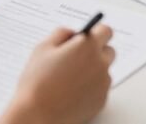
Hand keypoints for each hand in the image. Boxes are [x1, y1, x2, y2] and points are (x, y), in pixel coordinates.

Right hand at [0, 25, 115, 123]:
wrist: (37, 114)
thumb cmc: (37, 81)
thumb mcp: (43, 48)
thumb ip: (61, 34)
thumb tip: (72, 34)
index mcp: (87, 46)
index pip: (106, 31)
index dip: (96, 33)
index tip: (88, 37)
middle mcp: (100, 63)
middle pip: (108, 51)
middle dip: (95, 52)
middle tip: (76, 58)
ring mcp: (103, 83)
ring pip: (103, 70)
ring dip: (92, 70)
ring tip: (69, 78)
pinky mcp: (101, 100)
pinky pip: (100, 88)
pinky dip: (90, 87)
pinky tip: (72, 91)